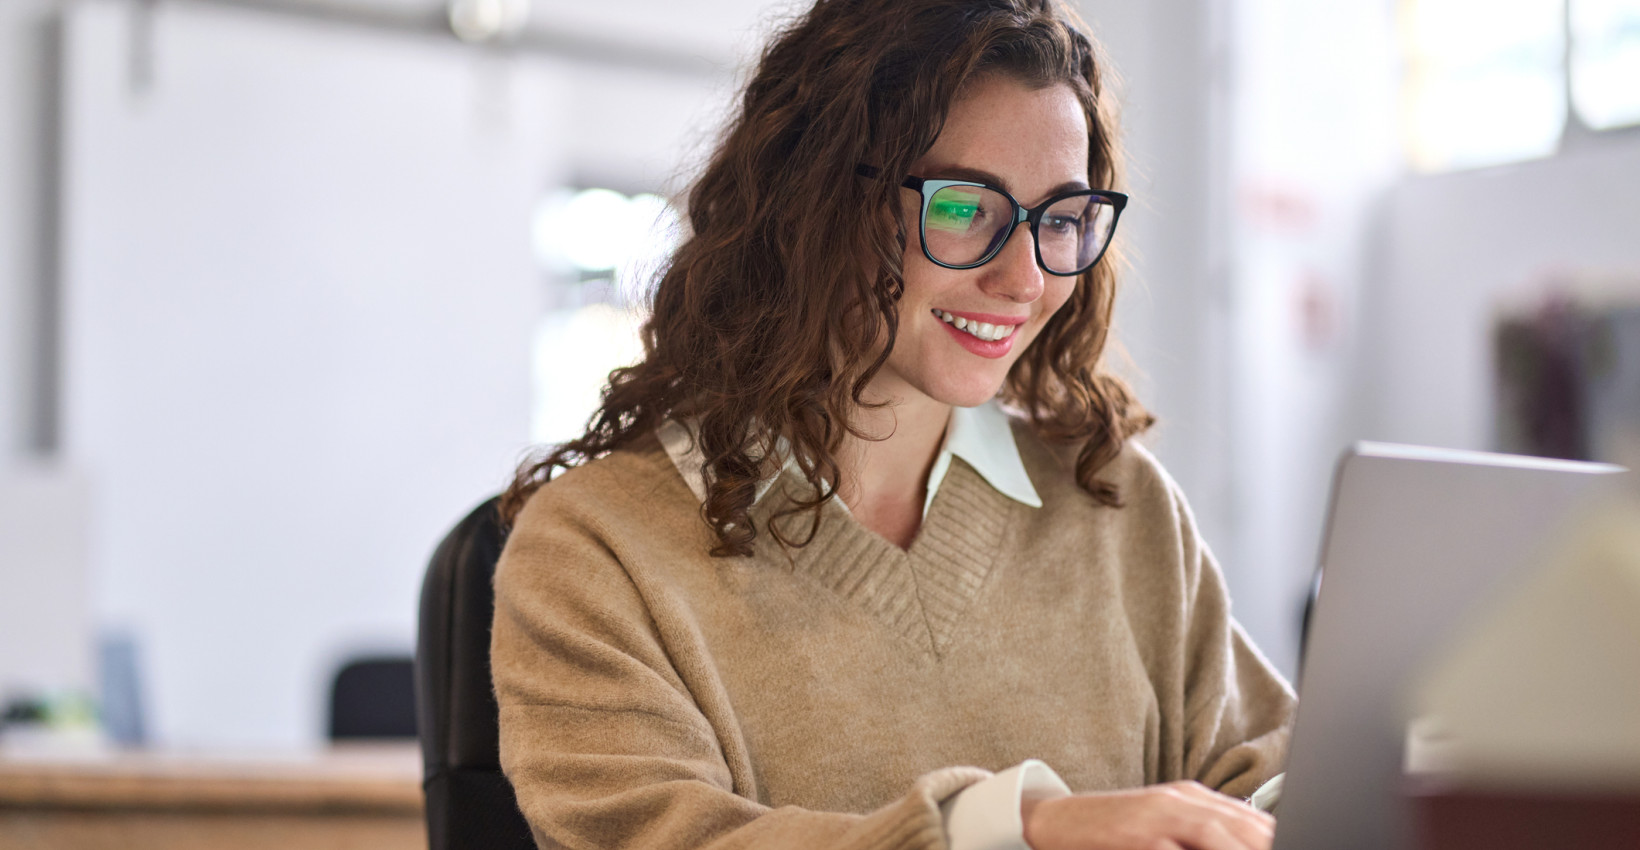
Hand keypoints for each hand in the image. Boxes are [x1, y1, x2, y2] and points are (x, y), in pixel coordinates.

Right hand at [1021, 780, 1274, 849]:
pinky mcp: (1132, 832)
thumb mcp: (1163, 828)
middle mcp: (1179, 800)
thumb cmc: (1113, 832)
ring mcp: (1155, 814)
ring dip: (1238, 849)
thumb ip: (1202, 836)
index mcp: (1192, 798)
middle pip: (1239, 824)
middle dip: (1266, 844)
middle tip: (1294, 848)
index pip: (1250, 820)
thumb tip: (1250, 839)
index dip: (1275, 838)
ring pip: (1213, 833)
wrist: (1055, 821)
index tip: (1305, 841)